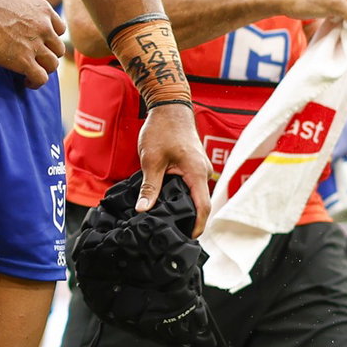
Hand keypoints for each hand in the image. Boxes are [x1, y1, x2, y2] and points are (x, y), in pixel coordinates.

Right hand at [0, 0, 66, 87]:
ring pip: (52, 65)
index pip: (59, 29)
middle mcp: (44, 28)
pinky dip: (35, 82)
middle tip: (36, 57)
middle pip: (58, 48)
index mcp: (43, 10)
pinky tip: (27, 81)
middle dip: (48, 54)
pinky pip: (40, 78)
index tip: (41, 41)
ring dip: (43, 69)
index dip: (51, 37)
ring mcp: (35, 45)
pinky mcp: (24, 61)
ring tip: (32, 71)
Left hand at [136, 103, 212, 234]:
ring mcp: (200, 168)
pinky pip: (192, 185)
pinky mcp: (194, 165)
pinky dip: (182, 195)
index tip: (187, 239)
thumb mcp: (151, 160)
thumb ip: (149, 187)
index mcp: (196, 172)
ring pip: (195, 194)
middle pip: (200, 203)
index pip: (203, 207)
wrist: (169, 106)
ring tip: (167, 221)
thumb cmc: (161, 130)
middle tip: (171, 234)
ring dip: (184, 207)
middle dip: (189, 220)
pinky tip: (167, 201)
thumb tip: (143, 210)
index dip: (197, 226)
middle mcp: (203, 172)